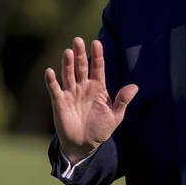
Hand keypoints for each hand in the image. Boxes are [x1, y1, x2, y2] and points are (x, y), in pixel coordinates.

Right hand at [44, 37, 136, 163]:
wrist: (84, 144)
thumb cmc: (101, 129)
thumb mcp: (116, 116)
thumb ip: (123, 100)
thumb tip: (135, 87)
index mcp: (98, 88)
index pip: (98, 68)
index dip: (97, 56)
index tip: (96, 42)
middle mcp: (83, 87)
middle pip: (81, 67)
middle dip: (79, 54)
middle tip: (78, 40)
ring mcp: (71, 93)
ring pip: (68, 75)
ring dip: (67, 64)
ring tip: (68, 52)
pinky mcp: (60, 102)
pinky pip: (55, 89)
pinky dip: (52, 81)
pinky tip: (50, 72)